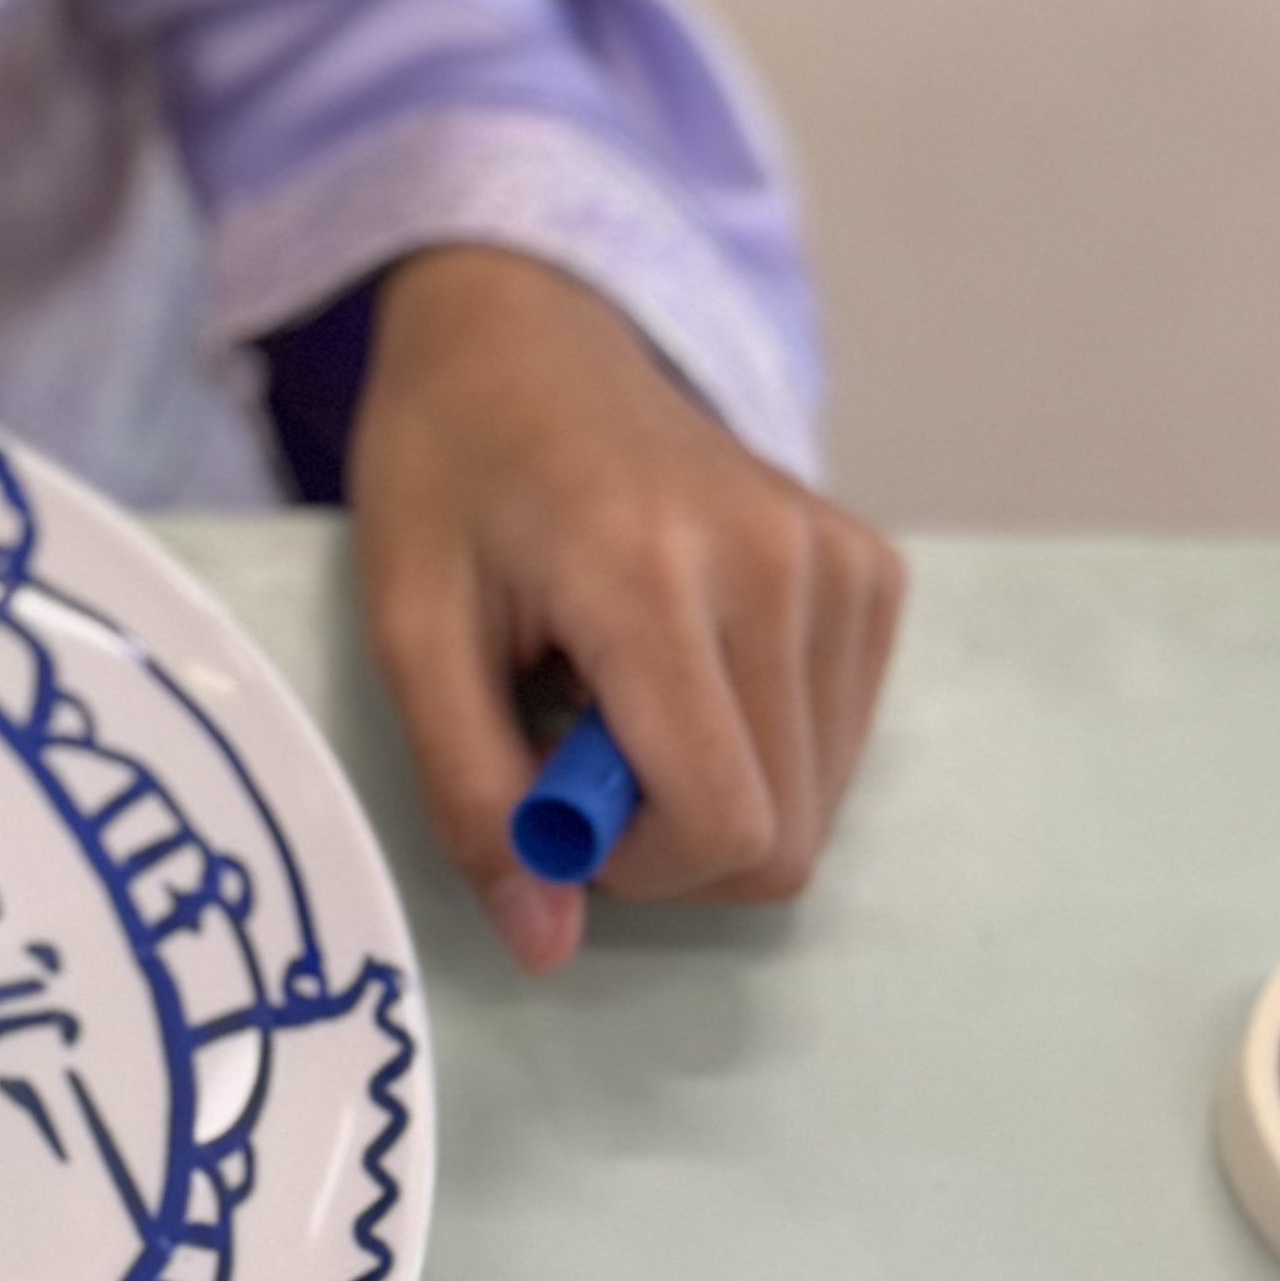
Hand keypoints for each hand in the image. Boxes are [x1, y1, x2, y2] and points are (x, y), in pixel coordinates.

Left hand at [347, 243, 902, 978]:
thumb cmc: (450, 472)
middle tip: (575, 744)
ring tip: (621, 686)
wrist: (525, 335)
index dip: (637, 867)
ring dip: (714, 786)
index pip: (727, 827)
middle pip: (783, 834)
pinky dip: (758, 738)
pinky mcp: (870, 568)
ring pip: (818, 799)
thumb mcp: (409, 630)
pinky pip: (838, 736)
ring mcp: (840, 560)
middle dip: (670, 839)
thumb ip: (471, 794)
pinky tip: (682, 660)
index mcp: (652, 575)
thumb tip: (545, 945)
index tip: (554, 800)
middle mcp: (778, 561)